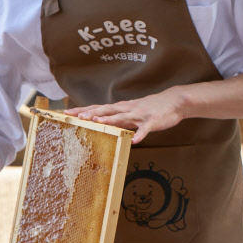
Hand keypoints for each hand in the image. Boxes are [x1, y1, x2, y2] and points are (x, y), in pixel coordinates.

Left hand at [66, 87, 183, 143]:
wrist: (174, 101)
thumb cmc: (151, 108)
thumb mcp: (132, 112)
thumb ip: (118, 117)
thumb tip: (102, 121)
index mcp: (122, 108)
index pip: (99, 108)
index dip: (84, 110)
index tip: (68, 112)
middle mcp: (128, 109)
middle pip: (106, 110)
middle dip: (91, 113)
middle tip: (76, 116)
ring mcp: (140, 115)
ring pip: (122, 117)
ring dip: (110, 119)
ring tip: (97, 121)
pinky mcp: (152, 121)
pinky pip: (145, 129)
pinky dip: (140, 134)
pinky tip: (135, 141)